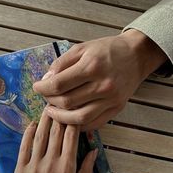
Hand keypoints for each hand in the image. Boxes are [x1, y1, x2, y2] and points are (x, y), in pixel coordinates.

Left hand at [13, 110, 97, 172]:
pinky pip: (24, 146)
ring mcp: (34, 165)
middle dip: (59, 115)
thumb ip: (86, 170)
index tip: (74, 112)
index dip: (73, 122)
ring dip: (45, 119)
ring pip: (41, 136)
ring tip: (47, 107)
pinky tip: (33, 123)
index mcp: (67, 168)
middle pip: (56, 132)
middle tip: (60, 103)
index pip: (71, 137)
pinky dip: (28, 133)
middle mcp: (51, 163)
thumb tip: (95, 150)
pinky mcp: (21, 168)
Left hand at [33, 30, 166, 129]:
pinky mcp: (116, 108)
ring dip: (61, 117)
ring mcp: (111, 100)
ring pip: (79, 118)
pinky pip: (94, 123)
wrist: (135, 56)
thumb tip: (46, 79)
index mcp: (91, 66)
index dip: (43, 88)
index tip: (37, 87)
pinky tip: (69, 119)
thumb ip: (62, 63)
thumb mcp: (82, 48)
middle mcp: (102, 85)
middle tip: (46, 97)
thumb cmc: (107, 49)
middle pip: (67, 102)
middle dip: (50, 101)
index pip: (59, 84)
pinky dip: (78, 124)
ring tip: (52, 111)